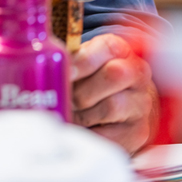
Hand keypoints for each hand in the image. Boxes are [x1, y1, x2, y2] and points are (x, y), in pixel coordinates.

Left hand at [72, 32, 157, 154]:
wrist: (121, 109)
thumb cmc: (90, 82)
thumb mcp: (80, 64)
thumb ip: (67, 60)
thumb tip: (41, 66)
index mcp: (121, 52)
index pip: (109, 47)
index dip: (83, 60)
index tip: (65, 73)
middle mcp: (137, 74)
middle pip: (114, 75)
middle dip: (82, 89)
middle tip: (65, 98)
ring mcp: (140, 104)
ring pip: (112, 106)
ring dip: (83, 113)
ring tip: (70, 113)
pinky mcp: (138, 131)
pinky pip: (111, 133)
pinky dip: (89, 132)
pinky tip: (80, 128)